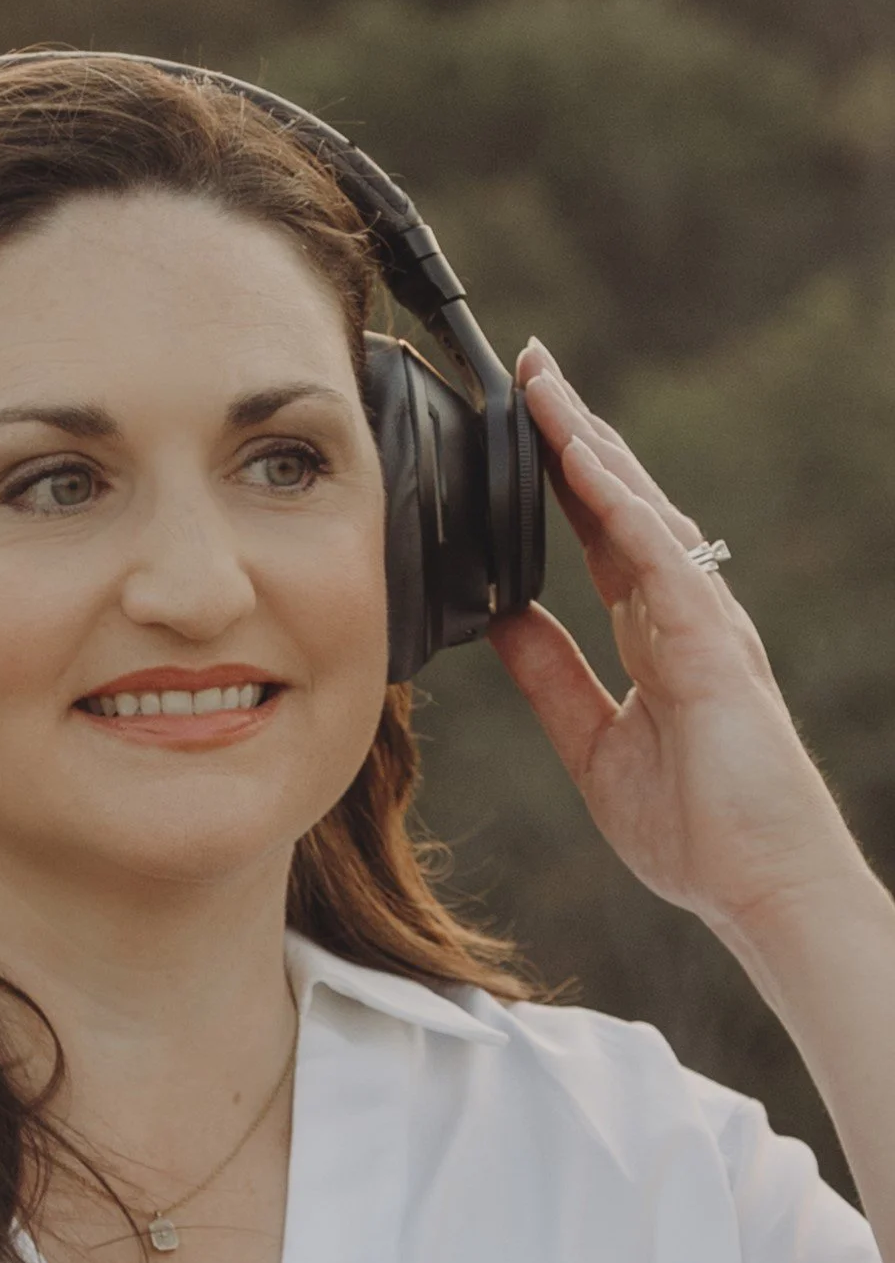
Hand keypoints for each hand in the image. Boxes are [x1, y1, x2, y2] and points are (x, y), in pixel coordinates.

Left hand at [486, 338, 863, 933]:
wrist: (759, 893)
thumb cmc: (694, 829)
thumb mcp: (591, 740)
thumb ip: (551, 675)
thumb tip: (502, 617)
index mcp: (654, 633)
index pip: (598, 534)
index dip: (559, 479)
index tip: (520, 427)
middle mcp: (683, 613)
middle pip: (619, 502)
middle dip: (572, 434)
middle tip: (528, 370)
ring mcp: (705, 622)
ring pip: (642, 511)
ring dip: (591, 445)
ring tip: (544, 387)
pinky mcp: (717, 646)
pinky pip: (662, 560)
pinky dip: (622, 507)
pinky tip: (583, 461)